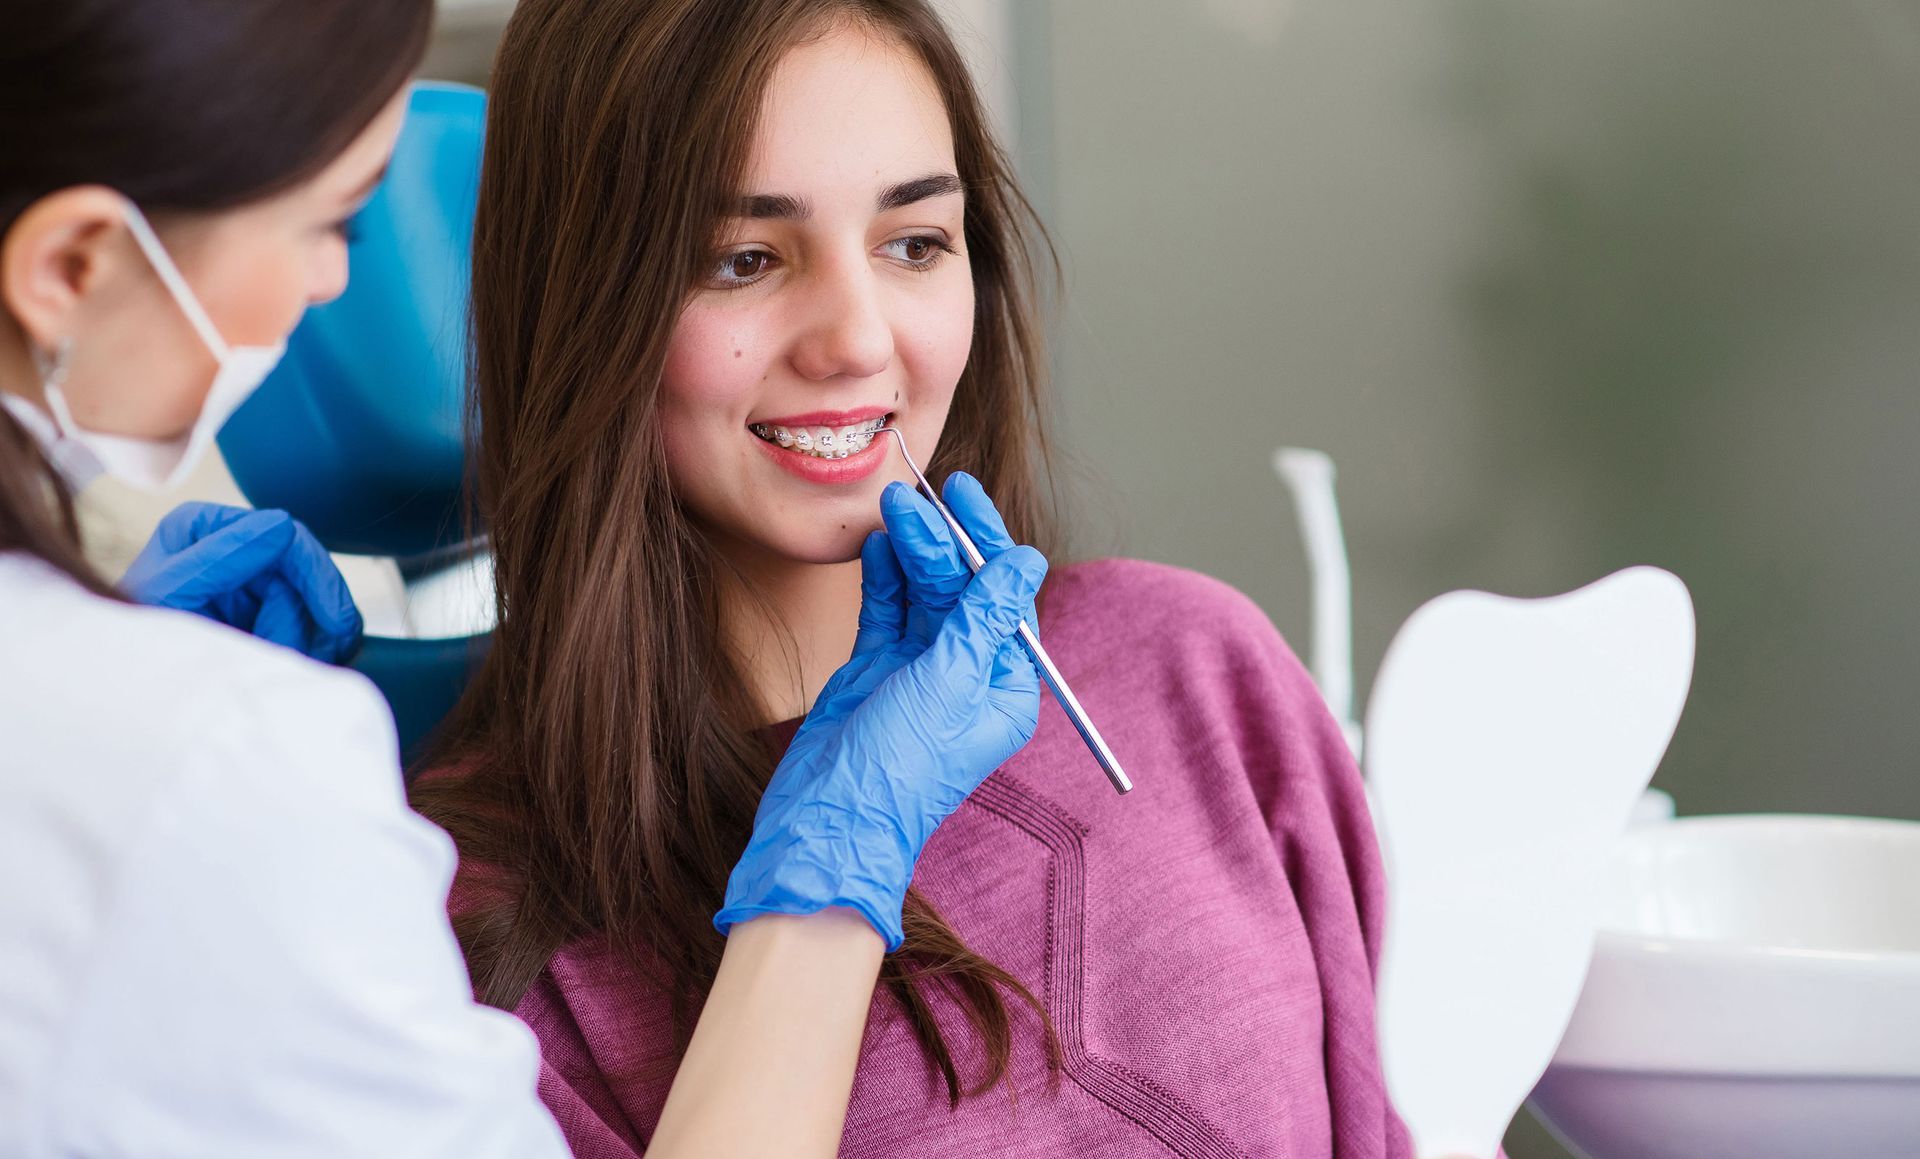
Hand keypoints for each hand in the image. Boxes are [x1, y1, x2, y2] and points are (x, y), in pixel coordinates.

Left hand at [122, 502, 363, 663]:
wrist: (128, 693)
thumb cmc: (133, 642)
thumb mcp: (171, 593)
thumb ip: (221, 556)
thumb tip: (281, 524)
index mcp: (205, 527)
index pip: (286, 536)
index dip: (318, 578)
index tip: (335, 623)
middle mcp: (233, 548)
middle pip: (307, 575)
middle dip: (313, 619)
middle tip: (323, 655)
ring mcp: (250, 582)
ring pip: (314, 606)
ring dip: (311, 640)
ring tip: (283, 664)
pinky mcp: (263, 615)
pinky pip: (314, 628)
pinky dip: (316, 649)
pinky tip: (300, 664)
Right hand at [715, 473, 1046, 949]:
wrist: (828, 819)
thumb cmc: (899, 768)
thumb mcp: (949, 683)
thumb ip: (983, 618)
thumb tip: (1027, 562)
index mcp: (1005, 687)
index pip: (1004, 598)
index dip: (987, 543)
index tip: (966, 496)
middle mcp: (967, 676)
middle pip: (961, 590)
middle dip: (940, 542)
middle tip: (915, 496)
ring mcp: (919, 672)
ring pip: (922, 595)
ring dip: (910, 552)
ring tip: (891, 509)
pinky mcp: (876, 671)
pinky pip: (886, 612)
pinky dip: (883, 579)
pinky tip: (877, 546)